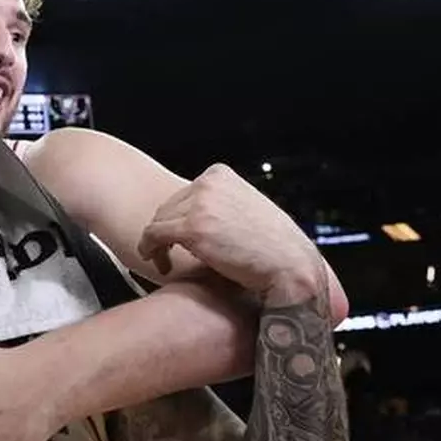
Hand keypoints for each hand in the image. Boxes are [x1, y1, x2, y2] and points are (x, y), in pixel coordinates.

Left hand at [138, 164, 320, 295]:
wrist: (290, 266)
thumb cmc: (274, 245)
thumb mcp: (247, 207)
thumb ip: (221, 203)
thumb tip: (197, 212)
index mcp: (219, 174)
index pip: (182, 195)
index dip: (177, 218)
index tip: (179, 238)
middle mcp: (208, 183)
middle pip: (167, 207)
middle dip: (166, 231)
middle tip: (168, 253)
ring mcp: (199, 205)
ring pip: (158, 222)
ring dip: (157, 244)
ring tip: (165, 262)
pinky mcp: (191, 228)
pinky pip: (153, 236)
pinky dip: (149, 250)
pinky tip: (161, 265)